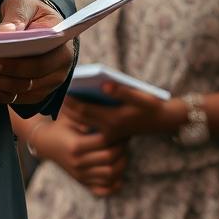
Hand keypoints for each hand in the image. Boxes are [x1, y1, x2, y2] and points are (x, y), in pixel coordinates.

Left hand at [0, 0, 73, 106]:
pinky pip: (4, 98)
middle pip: (22, 85)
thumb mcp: (24, 5)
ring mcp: (42, 88)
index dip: (14, 66)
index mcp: (62, 52)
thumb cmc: (31, 11)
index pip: (38, 65)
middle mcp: (56, 76)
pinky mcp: (26, 94)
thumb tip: (5, 33)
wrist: (36, 22)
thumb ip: (17, 17)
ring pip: (11, 95)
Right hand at [31, 118, 127, 196]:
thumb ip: (84, 116)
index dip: (116, 135)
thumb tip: (101, 120)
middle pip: (109, 159)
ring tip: (124, 153)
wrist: (45, 142)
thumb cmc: (60, 125)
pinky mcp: (82, 182)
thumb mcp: (69, 116)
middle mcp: (78, 162)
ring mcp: (80, 175)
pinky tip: (119, 175)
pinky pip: (102, 190)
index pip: (104, 142)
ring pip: (110, 176)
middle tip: (126, 140)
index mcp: (75, 145)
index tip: (122, 129)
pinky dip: (114, 186)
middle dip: (122, 149)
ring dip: (122, 165)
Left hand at [63, 83, 183, 143]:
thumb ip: (122, 90)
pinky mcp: (112, 134)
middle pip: (79, 118)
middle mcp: (108, 129)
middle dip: (66, 107)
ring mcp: (110, 134)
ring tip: (60, 99)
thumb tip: (104, 84)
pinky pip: (90, 127)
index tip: (57, 89)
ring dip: (71, 113)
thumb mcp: (141, 97)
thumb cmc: (152, 106)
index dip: (69, 100)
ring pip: (83, 124)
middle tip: (54, 93)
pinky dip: (80, 118)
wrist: (164, 122)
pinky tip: (75, 107)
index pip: (82, 111)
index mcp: (113, 120)